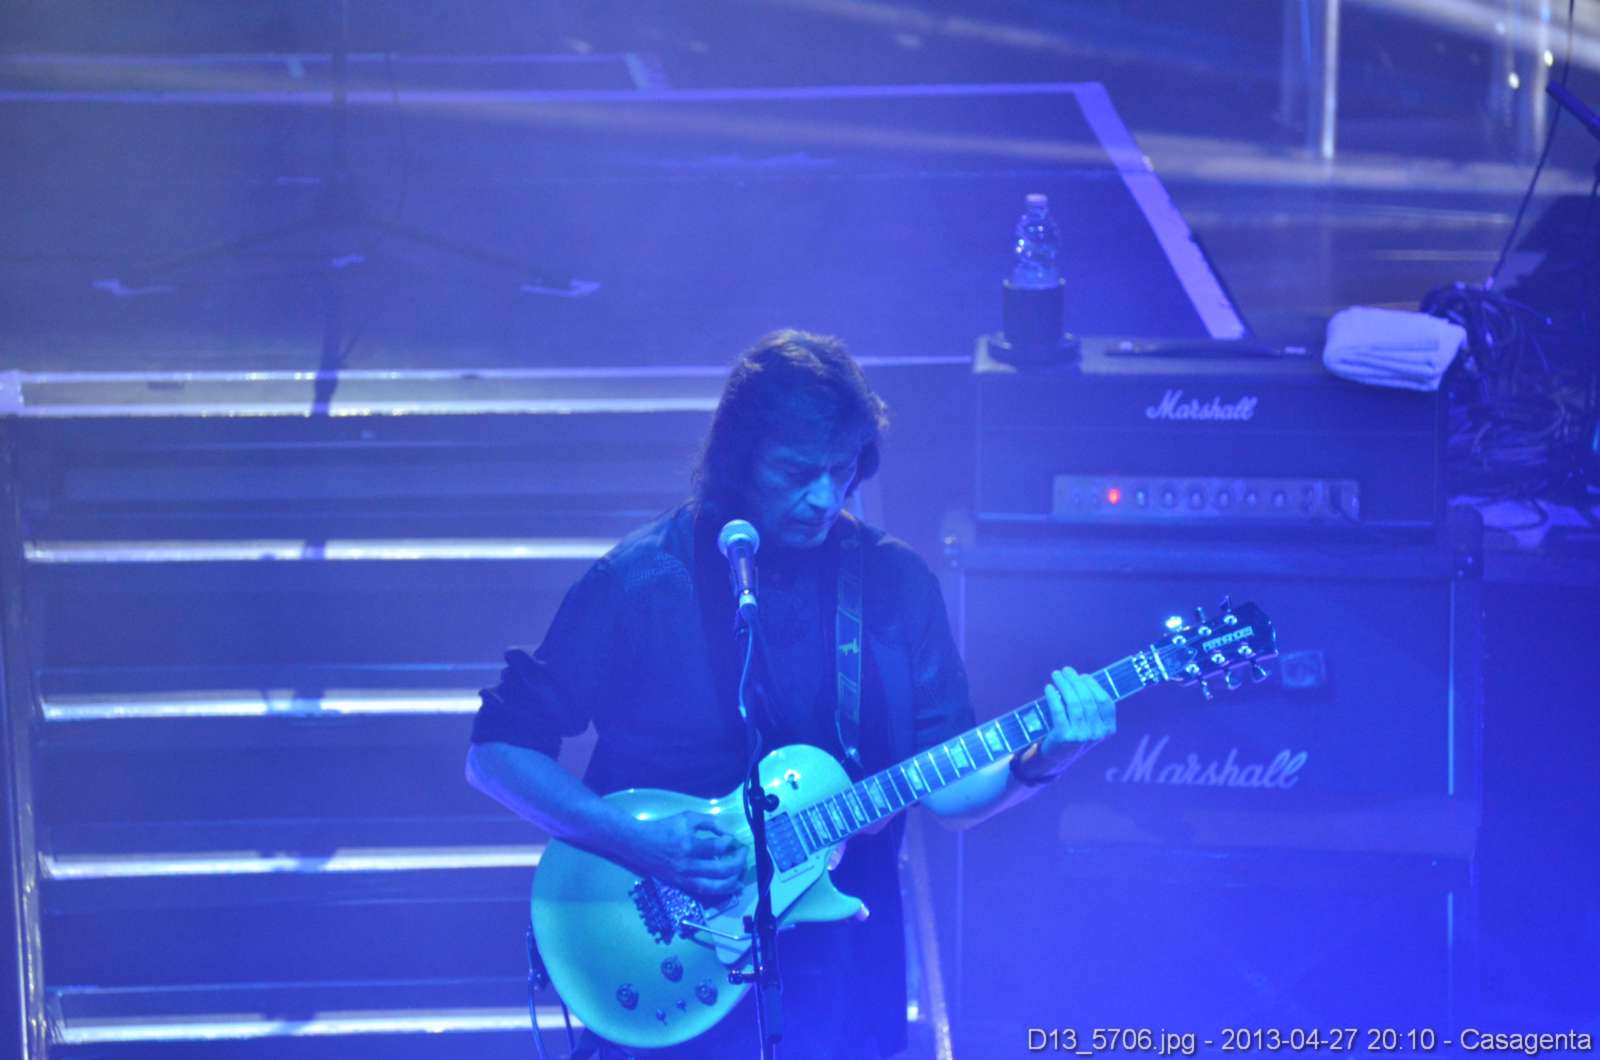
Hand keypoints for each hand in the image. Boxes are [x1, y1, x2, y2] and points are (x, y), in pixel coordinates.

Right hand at [629, 810, 747, 902]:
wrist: (639, 844)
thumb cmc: (664, 828)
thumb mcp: (687, 817)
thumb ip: (710, 822)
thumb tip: (729, 833)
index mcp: (688, 846)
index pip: (717, 848)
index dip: (730, 842)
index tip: (731, 839)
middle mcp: (688, 865)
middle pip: (722, 870)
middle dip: (738, 862)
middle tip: (743, 853)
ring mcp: (685, 878)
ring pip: (717, 886)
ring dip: (734, 880)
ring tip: (742, 873)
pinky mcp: (682, 886)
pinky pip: (706, 892)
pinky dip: (722, 890)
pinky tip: (732, 886)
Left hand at [1039, 666, 1114, 763]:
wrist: (1058, 756)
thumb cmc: (1075, 732)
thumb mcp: (1090, 722)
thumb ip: (1090, 704)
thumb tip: (1080, 677)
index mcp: (1108, 729)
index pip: (1105, 701)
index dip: (1094, 686)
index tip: (1083, 675)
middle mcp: (1097, 733)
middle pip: (1088, 700)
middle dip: (1076, 681)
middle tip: (1066, 670)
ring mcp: (1081, 736)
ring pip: (1073, 703)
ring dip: (1064, 685)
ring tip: (1056, 674)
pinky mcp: (1064, 737)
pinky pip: (1059, 711)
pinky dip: (1053, 697)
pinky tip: (1048, 688)